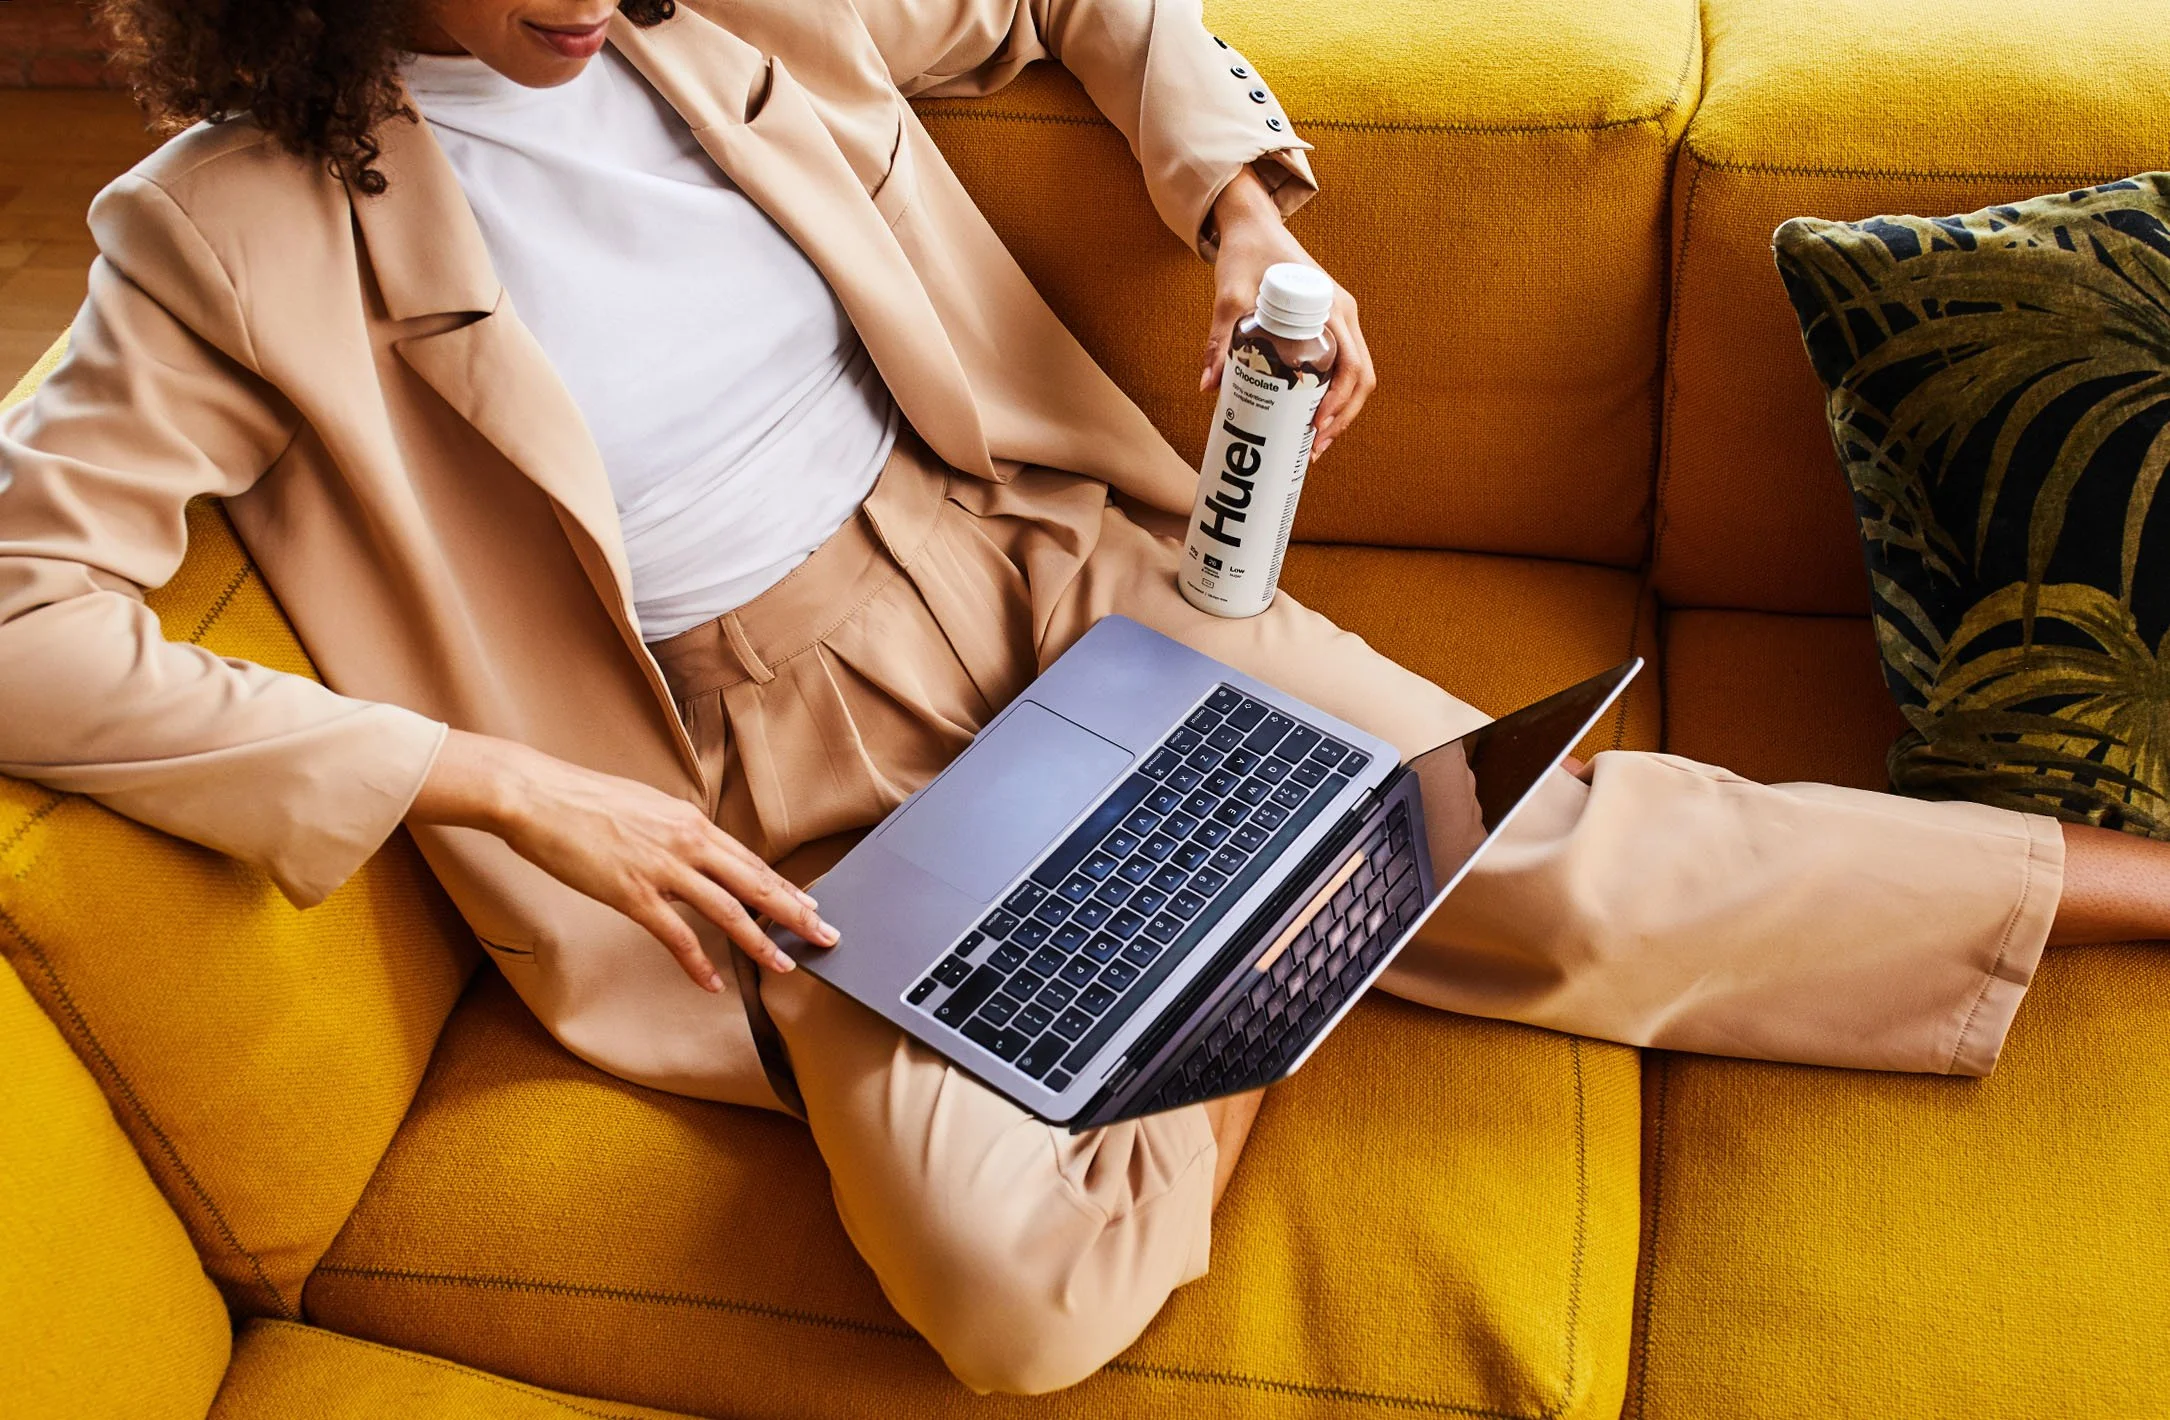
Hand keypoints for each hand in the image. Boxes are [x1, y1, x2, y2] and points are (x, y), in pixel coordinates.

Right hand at [407, 729, 835, 990]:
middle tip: (827, 936)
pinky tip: (712, 982)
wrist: (538, 796)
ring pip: (727, 911)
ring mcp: (662, 869)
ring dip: (760, 942)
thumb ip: (676, 830)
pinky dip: (697, 962)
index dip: (785, 888)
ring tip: (784, 965)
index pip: (751, 861)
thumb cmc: (585, 799)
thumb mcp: (646, 805)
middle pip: (754, 884)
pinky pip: (675, 935)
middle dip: (795, 914)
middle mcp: (687, 842)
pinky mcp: (632, 893)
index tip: (812, 906)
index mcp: (691, 821)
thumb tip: (696, 848)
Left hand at [1202, 168, 1377, 459]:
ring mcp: (1339, 320)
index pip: (1352, 366)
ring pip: (1356, 375)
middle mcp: (1344, 315)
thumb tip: (1209, 387)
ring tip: (1312, 442)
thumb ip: (1220, 340)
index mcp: (1332, 308)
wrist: (1252, 226)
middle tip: (1313, 448)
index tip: (1316, 427)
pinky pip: (1342, 365)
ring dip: (1340, 411)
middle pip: (1361, 378)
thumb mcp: (1229, 296)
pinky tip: (1310, 417)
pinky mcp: (1328, 324)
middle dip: (1342, 417)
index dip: (1341, 402)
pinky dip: (1333, 394)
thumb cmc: (1246, 255)